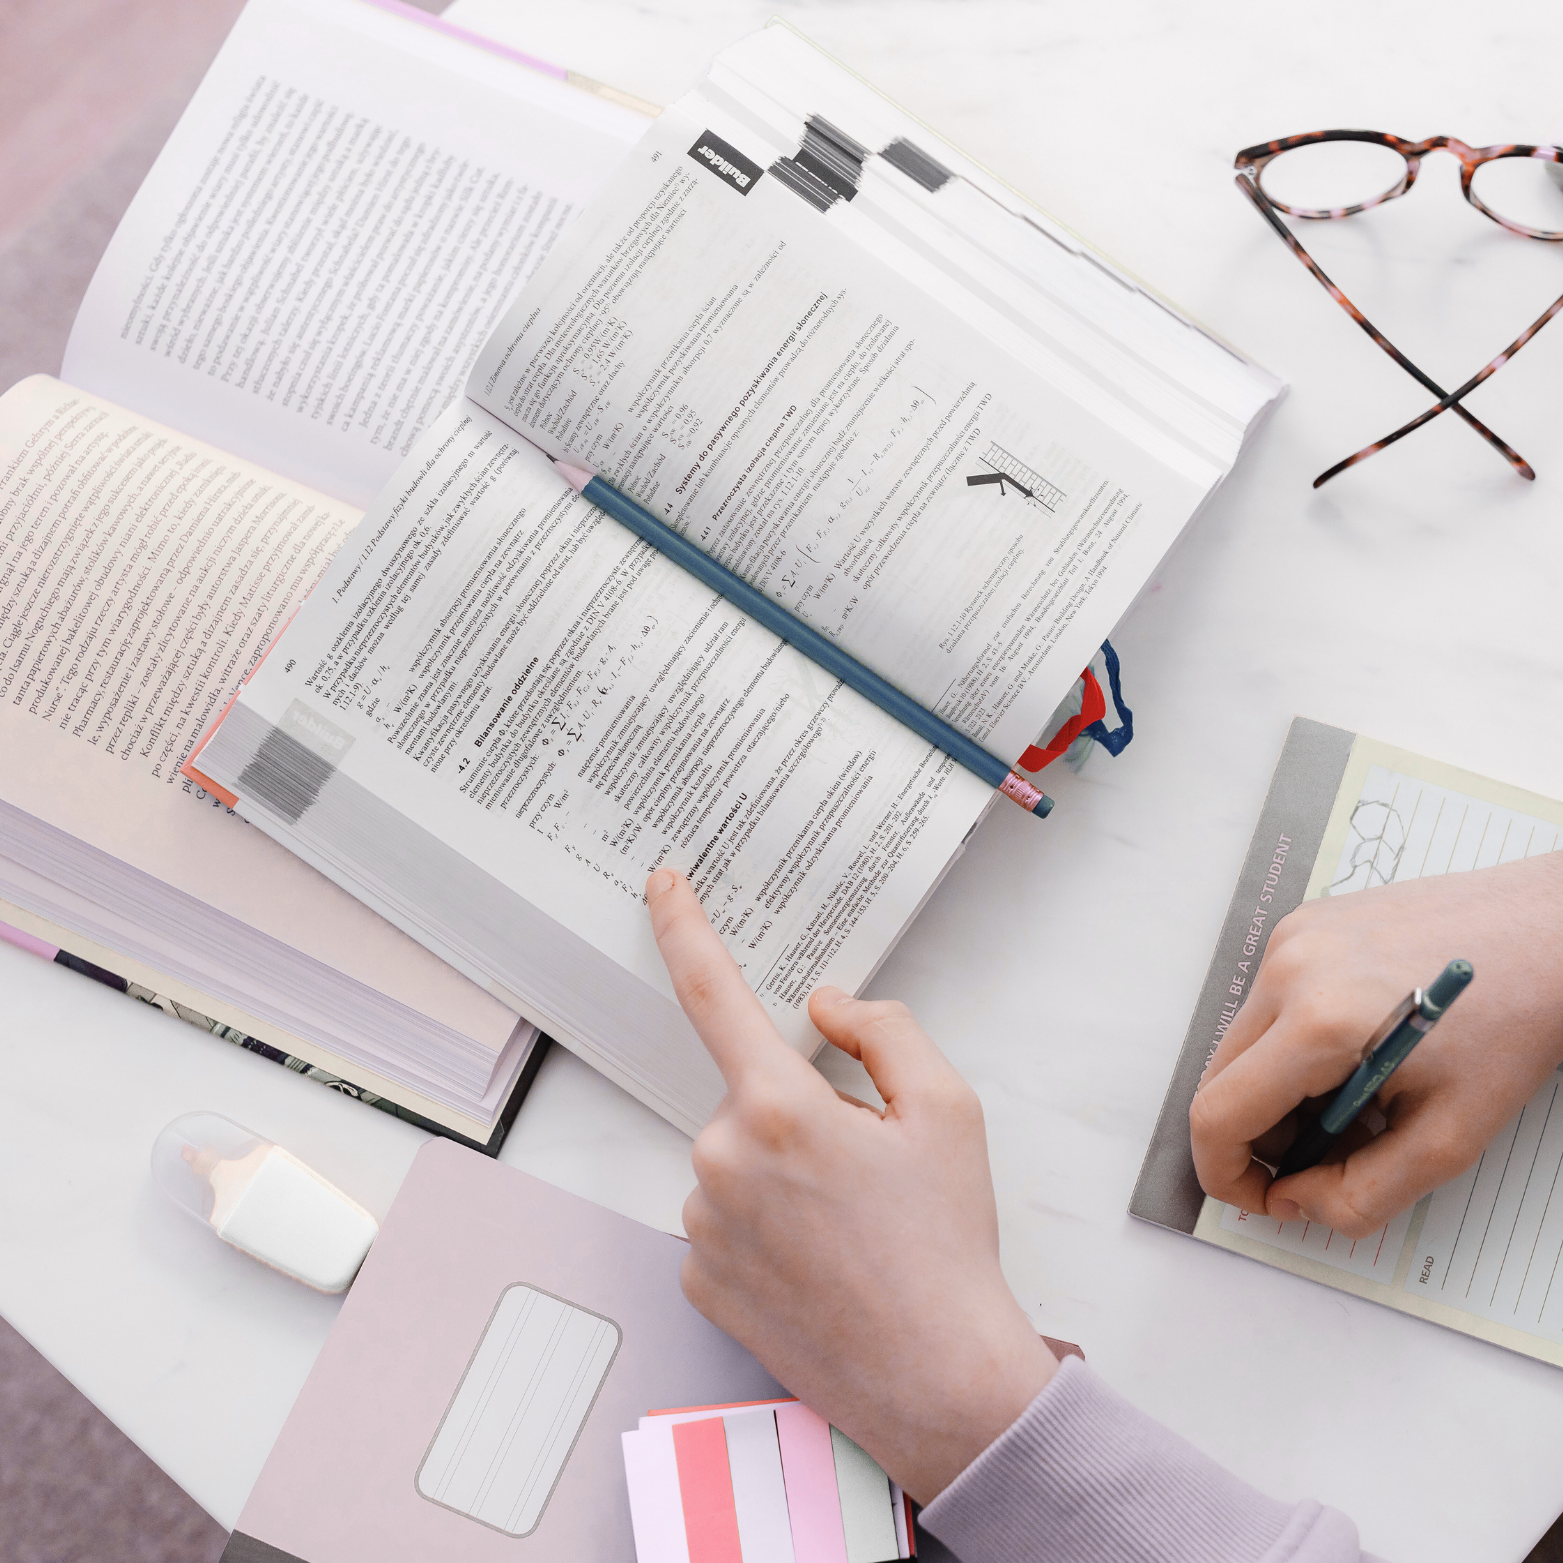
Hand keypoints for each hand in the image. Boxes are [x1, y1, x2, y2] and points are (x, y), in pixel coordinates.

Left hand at [646, 869, 1054, 1503]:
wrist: (938, 1379)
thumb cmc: (947, 1246)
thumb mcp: (949, 1109)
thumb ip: (882, 1028)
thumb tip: (824, 1007)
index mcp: (778, 1108)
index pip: (712, 992)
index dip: (683, 927)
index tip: (661, 885)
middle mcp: (720, 1160)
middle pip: (751, 1095)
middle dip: (801, 1110)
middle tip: (867, 1169)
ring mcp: (701, 1223)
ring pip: (736, 1158)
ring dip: (781, 1170)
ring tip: (850, 1227)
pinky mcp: (697, 1277)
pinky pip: (723, 1217)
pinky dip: (763, 1223)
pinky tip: (817, 1260)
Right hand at [1191, 853, 1562, 1236]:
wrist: (1547, 929)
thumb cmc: (1514, 1023)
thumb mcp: (1450, 1137)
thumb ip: (1362, 1194)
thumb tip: (1298, 1200)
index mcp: (1317, 1022)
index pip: (1218, 1115)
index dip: (1228, 1176)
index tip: (1269, 1199)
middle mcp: (1286, 969)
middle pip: (1220, 1081)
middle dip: (1261, 1137)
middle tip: (1328, 1156)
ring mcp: (1288, 939)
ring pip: (1242, 1045)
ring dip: (1281, 1091)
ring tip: (1358, 1099)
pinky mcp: (1301, 925)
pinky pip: (1268, 1004)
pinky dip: (1296, 1045)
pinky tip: (1359, 1050)